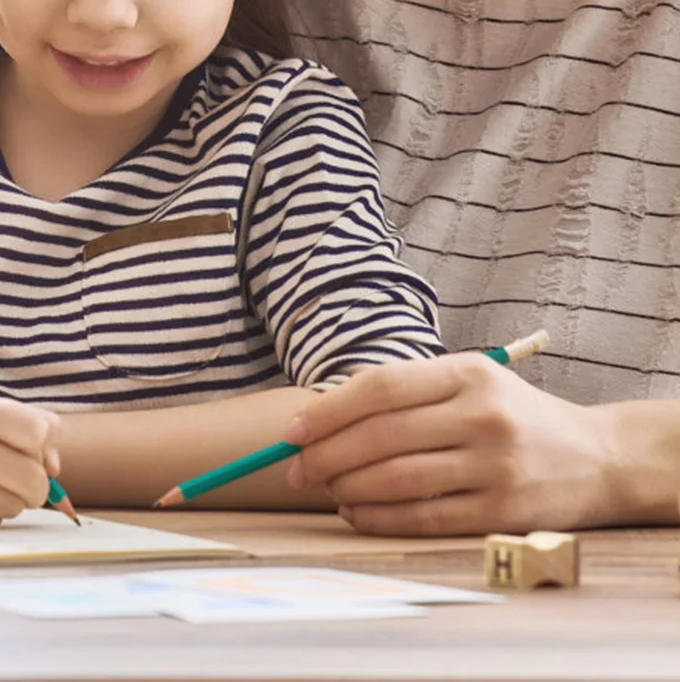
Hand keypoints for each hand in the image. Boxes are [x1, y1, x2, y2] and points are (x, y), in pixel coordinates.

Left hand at [284, 353, 617, 535]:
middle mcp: (481, 416)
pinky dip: (380, 517)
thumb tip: (323, 415)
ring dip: (348, 487)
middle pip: (381, 436)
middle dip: (327, 454)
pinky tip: (356, 513)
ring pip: (398, 478)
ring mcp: (495, 466)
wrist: (598, 456)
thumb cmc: (511, 414)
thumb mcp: (468, 380)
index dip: (328, 411)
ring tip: (325, 489)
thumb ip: (406, 391)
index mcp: (466, 373)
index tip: (292, 431)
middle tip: (295, 468)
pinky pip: (425, 517)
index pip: (380, 387)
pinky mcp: (504, 512)